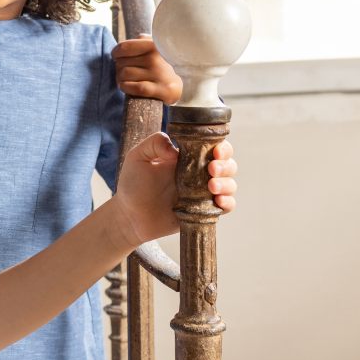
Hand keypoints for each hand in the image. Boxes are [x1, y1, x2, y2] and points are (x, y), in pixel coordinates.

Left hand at [110, 133, 236, 249]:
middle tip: (211, 169)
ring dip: (227, 184)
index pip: (213, 146)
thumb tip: (175, 148)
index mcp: (187, 157)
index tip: (215, 151)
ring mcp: (202, 193)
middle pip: (227, 164)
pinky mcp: (203, 211)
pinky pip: (226, 207)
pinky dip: (228, 203)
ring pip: (229, 184)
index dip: (221, 147)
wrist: (129, 216)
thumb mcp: (137, 157)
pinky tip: (218, 201)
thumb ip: (154, 143)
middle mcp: (198, 173)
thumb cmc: (133, 184)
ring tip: (211, 186)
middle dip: (225, 165)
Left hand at [112, 34, 182, 104]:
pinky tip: (128, 87)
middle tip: (126, 72)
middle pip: (121, 63)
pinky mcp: (161, 89)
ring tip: (127, 80)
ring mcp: (159, 74)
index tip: (117, 57)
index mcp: (153, 45)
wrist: (179, 84)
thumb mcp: (154, 47)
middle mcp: (155, 58)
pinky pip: (135, 87)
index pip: (123, 47)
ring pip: (124, 75)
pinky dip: (126, 87)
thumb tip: (121, 47)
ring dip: (120, 79)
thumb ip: (140, 41)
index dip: (116, 53)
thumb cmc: (160, 64)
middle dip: (119, 68)